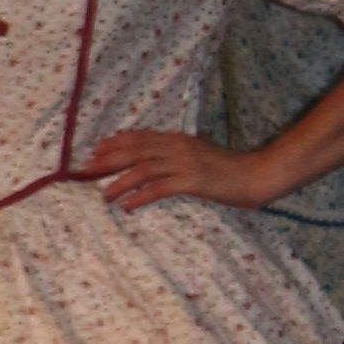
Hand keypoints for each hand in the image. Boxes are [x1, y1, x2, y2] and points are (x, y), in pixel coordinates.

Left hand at [81, 124, 268, 213]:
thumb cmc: (229, 169)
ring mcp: (185, 163)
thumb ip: (178, 155)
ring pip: (142, 169)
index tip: (96, 150)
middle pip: (135, 151)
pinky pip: (159, 188)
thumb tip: (157, 161)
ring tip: (104, 195)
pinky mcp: (192, 181)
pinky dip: (140, 196)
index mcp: (178, 139)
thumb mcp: (200, 156)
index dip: (116, 143)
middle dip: (108, 160)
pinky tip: (127, 206)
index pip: (140, 138)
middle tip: (87, 170)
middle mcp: (178, 147)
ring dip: (119, 182)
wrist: (256, 175)